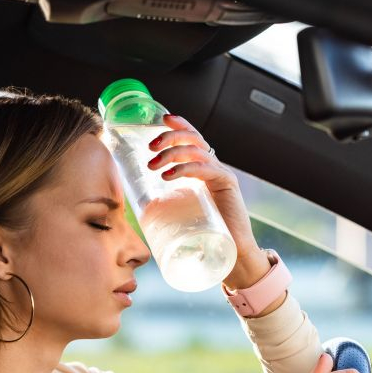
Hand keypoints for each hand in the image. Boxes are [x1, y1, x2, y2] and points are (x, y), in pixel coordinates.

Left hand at [146, 114, 257, 257]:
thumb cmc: (205, 235)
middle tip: (150, 146)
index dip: (179, 125)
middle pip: (193, 139)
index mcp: (204, 169)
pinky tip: (168, 175)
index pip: (193, 138)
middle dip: (170, 137)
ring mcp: (222, 174)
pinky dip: (184, 168)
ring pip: (196, 151)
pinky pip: (205, 168)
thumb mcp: (182, 211)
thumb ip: (169, 202)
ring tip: (153, 165)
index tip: (162, 119)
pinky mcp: (227, 185)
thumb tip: (140, 205)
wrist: (232, 253)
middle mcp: (214, 167)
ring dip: (171, 153)